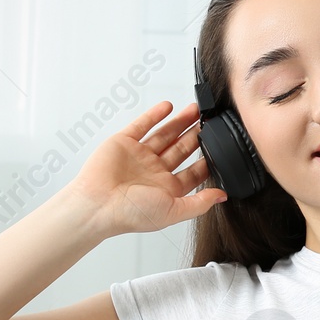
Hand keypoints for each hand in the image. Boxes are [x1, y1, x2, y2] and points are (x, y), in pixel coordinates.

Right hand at [66, 101, 226, 237]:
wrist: (96, 204)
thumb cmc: (130, 213)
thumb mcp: (172, 212)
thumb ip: (199, 203)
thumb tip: (223, 197)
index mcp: (167, 189)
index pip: (193, 172)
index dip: (208, 160)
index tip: (222, 148)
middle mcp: (154, 172)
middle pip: (181, 149)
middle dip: (196, 135)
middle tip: (210, 121)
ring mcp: (139, 156)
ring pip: (165, 134)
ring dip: (180, 122)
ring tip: (195, 109)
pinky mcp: (124, 143)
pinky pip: (142, 125)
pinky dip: (155, 115)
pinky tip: (168, 107)